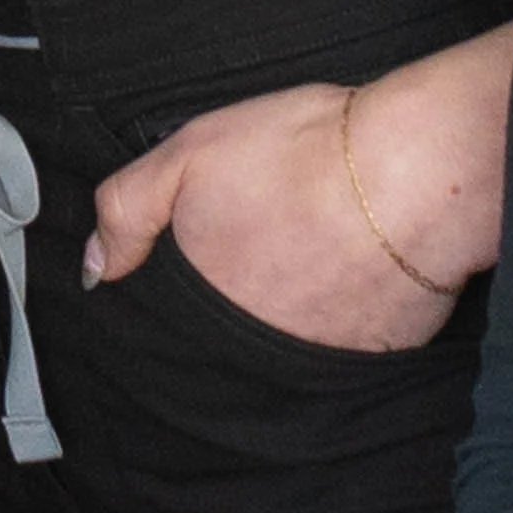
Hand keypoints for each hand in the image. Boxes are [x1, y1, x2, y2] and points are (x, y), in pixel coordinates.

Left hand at [84, 55, 472, 352]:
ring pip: (280, 348)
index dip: (180, 294)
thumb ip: (128, 210)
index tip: (205, 260)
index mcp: (200, 301)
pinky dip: (340, 320)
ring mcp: (310, 359)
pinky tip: (351, 278)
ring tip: (308, 263)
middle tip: (266, 252)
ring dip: (288, 314)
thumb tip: (96, 270)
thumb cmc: (304, 152)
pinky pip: (340, 349)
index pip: (168, 325)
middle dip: (235, 304)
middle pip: (222, 340)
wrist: (416, 172)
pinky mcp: (371, 360)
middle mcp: (248, 346)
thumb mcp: (190, 154)